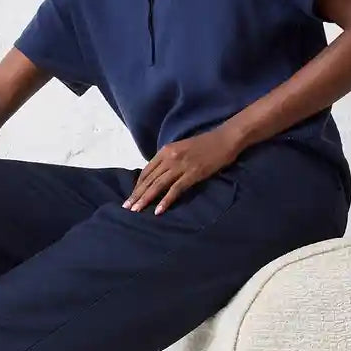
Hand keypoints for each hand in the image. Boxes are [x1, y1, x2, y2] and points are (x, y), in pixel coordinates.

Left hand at [123, 127, 241, 215]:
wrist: (224, 139)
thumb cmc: (204, 144)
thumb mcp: (181, 148)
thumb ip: (168, 159)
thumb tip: (158, 175)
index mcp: (165, 150)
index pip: (146, 171)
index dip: (137, 185)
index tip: (132, 196)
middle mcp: (169, 157)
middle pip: (149, 179)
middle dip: (136, 194)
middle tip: (126, 207)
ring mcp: (181, 165)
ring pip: (158, 185)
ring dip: (146, 199)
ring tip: (136, 210)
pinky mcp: (193, 174)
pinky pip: (175, 189)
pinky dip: (166, 201)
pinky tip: (158, 211)